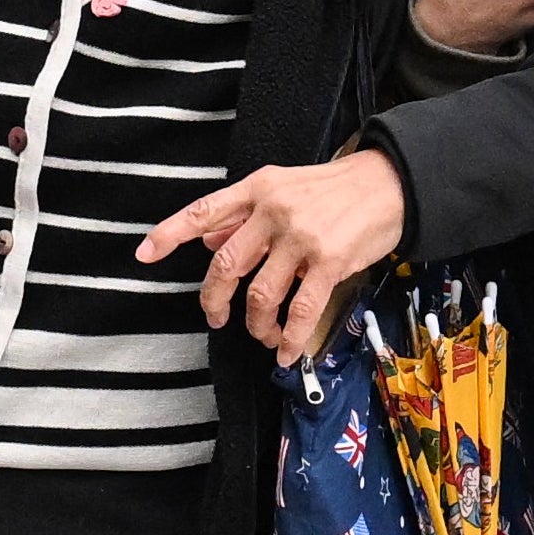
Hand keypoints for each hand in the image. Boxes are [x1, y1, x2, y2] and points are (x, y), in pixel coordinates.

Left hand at [137, 149, 407, 365]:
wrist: (388, 184)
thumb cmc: (333, 189)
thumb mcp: (282, 188)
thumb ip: (243, 215)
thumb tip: (206, 240)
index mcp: (257, 188)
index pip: (203, 211)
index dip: (170, 233)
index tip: (144, 254)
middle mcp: (274, 210)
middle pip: (226, 263)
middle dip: (214, 299)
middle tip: (215, 318)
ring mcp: (301, 237)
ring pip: (260, 293)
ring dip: (256, 324)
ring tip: (261, 334)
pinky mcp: (329, 262)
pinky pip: (299, 310)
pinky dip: (288, 336)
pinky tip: (286, 350)